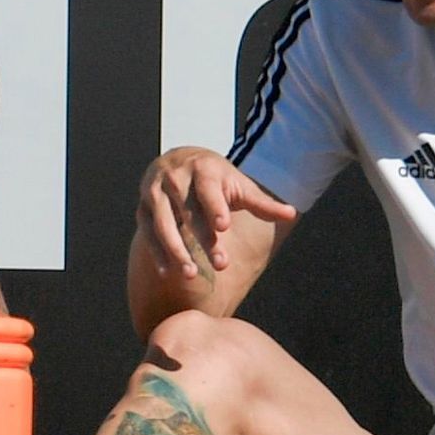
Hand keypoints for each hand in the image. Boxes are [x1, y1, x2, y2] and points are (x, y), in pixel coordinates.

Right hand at [132, 149, 296, 294]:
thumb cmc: (215, 178)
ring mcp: (154, 193)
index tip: (224, 227)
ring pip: (163, 223)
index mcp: (202, 169)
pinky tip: (168, 273)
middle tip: (221, 264)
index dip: (215, 207)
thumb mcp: (238, 185)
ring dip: (176, 250)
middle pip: (187, 211)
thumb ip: (262, 203)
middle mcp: (174, 178)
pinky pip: (146, 232)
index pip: (208, 189)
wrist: (179, 160)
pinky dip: (157, 252)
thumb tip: (292, 214)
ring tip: (192, 274)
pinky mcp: (142, 208)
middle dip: (202, 239)